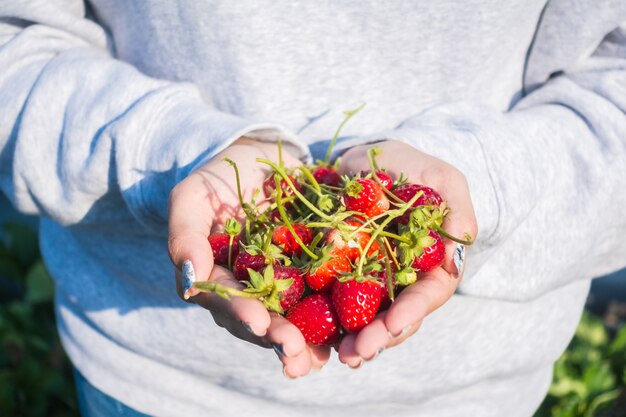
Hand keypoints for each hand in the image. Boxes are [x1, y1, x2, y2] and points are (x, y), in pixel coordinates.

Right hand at [167, 138, 329, 377]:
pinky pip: (324, 298)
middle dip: (278, 338)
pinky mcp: (313, 273)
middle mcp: (249, 290)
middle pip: (261, 321)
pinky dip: (334, 317)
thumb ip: (184, 237)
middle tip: (295, 350)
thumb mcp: (192, 199)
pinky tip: (346, 334)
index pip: (226, 301)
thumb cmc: (217, 180)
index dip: (241, 313)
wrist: (259, 159)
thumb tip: (191, 283)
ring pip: (292, 320)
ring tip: (319, 357)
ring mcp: (282, 284)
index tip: (258, 322)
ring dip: (306, 342)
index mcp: (218, 279)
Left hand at [335, 140, 477, 366]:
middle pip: (396, 317)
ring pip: (365, 318)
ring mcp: (370, 280)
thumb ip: (456, 208)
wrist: (366, 160)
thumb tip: (461, 248)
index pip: (428, 293)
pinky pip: (332, 302)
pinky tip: (309, 338)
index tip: (394, 323)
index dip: (413, 310)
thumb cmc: (410, 168)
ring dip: (353, 339)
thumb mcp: (441, 179)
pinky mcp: (339, 274)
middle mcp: (402, 280)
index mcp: (431, 263)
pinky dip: (323, 321)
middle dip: (379, 337)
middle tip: (357, 353)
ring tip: (339, 356)